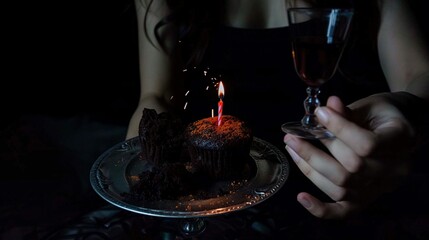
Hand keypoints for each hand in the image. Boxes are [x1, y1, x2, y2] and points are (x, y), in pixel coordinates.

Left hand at [283, 94, 413, 218]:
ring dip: (310, 169)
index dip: (340, 128)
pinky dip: (321, 209)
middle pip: (351, 169)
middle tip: (294, 135)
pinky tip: (301, 197)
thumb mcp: (370, 106)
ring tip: (291, 148)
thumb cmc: (383, 115)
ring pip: (342, 189)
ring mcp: (380, 188)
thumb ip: (347, 111)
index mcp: (400, 142)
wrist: (401, 130)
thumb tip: (326, 107)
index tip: (319, 113)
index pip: (367, 144)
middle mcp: (393, 171)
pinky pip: (344, 211)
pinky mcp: (366, 199)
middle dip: (316, 150)